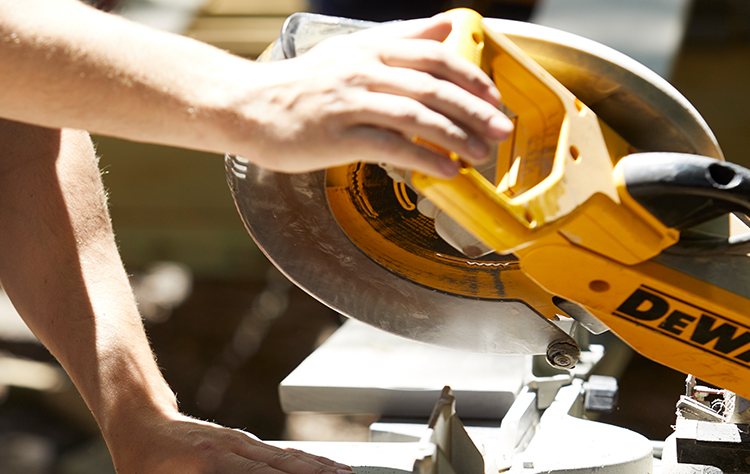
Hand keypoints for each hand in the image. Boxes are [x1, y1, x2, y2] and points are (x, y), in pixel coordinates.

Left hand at [106, 411, 359, 473]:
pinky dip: (310, 461)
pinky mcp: (247, 443)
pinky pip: (283, 453)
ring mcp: (242, 442)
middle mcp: (231, 446)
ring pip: (287, 455)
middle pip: (282, 463)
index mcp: (209, 460)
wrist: (142, 422)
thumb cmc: (145, 462)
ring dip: (321, 466)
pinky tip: (330, 467)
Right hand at [233, 13, 512, 177]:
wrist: (247, 106)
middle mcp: (364, 70)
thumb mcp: (350, 51)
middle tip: (501, 130)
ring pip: (417, 115)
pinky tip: (445, 170)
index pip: (435, 55)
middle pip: (434, 86)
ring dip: (456, 136)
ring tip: (481, 155)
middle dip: (475, 110)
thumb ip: (399, 39)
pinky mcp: (337, 136)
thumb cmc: (300, 86)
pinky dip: (424, 158)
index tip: (495, 98)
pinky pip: (391, 146)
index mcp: (371, 48)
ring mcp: (350, 102)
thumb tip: (444, 27)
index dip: (471, 77)